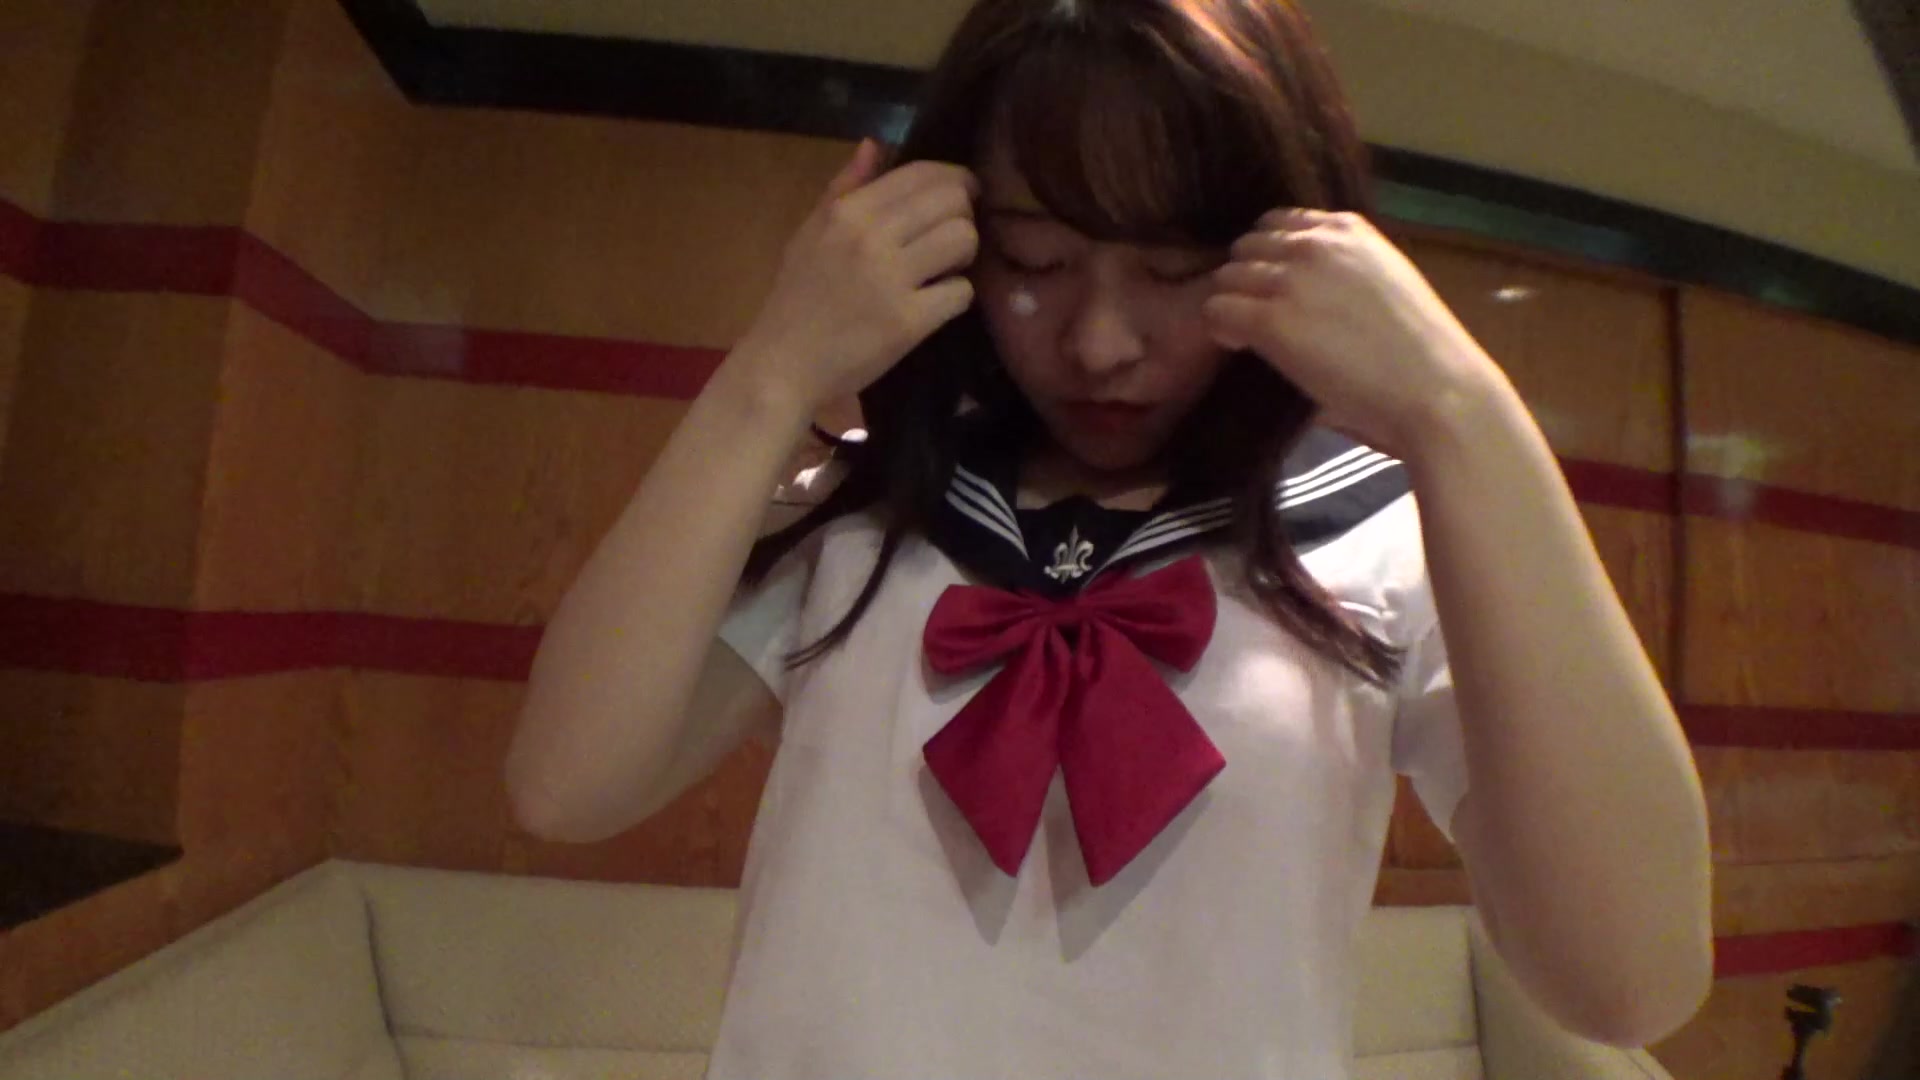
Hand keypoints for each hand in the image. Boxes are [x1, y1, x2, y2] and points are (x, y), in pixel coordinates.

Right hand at [731, 139, 979, 413]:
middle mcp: (870, 237)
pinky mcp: (907, 322)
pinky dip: (956, 298)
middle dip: (963, 216)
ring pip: (964, 240)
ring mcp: (891, 280)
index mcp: (847, 211)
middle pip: (952, 202)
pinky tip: (937, 304)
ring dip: (965, 255)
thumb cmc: (796, 299)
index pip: (922, 174)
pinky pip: (961, 292)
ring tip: (945, 269)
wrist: (783, 365)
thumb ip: (844, 187)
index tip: (962, 195)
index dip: (955, 180)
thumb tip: (876, 144)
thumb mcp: (809, 233)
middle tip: (951, 239)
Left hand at [1202, 209, 1504, 456]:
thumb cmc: (1420, 349)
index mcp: (1347, 228)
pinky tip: (1241, 346)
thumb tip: (1308, 283)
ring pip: (1225, 277)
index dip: (1269, 256)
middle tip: (1256, 313)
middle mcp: (1314, 243)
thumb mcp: (1385, 281)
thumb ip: (1343, 269)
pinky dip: (1221, 329)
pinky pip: (1217, 311)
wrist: (1435, 386)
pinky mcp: (1270, 320)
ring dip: (1231, 303)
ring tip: (1247, 334)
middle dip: (1246, 278)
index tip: (1275, 286)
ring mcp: (1290, 279)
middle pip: (1247, 247)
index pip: (1279, 223)